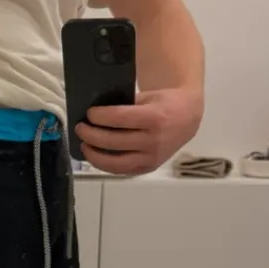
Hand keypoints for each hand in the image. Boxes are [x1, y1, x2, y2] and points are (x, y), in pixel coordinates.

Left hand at [75, 88, 203, 174]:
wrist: (188, 119)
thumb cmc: (164, 103)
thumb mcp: (148, 97)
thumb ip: (126, 106)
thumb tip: (96, 114)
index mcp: (154, 118)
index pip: (119, 119)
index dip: (100, 117)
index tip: (89, 114)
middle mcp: (153, 141)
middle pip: (113, 142)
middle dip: (91, 135)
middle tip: (80, 128)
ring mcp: (151, 158)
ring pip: (115, 163)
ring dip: (95, 156)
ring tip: (84, 146)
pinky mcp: (148, 168)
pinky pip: (122, 171)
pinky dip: (106, 165)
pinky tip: (96, 157)